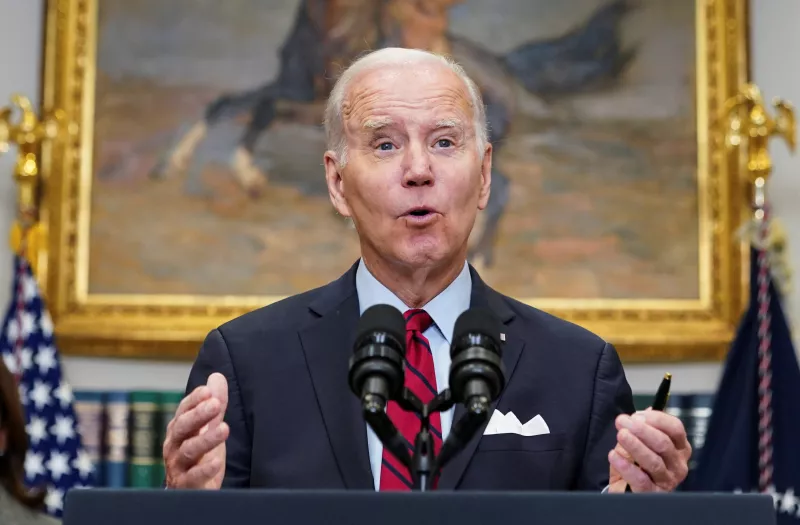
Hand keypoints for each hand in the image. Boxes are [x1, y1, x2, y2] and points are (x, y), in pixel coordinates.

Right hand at [163, 373, 228, 488]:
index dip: (194, 400)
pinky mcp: (186, 485)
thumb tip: (216, 376)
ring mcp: (178, 466)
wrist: (191, 491)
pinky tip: (217, 462)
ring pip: (188, 450)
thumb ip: (214, 405)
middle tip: (216, 404)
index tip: (208, 391)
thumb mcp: (208, 428)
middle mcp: (174, 445)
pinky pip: (192, 478)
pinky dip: (204, 470)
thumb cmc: (199, 455)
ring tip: (225, 429)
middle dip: (198, 415)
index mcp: (179, 429)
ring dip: (206, 439)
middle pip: (182, 427)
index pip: (184, 410)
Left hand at [607, 408, 691, 492]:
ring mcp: (668, 481)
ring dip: (635, 445)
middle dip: (641, 430)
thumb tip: (640, 414)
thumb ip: (641, 427)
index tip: (636, 415)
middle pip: (663, 443)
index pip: (675, 428)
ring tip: (621, 435)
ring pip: (654, 461)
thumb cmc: (635, 462)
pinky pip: (641, 480)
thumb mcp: (639, 441)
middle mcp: (678, 464)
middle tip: (623, 422)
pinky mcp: (653, 494)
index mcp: (679, 448)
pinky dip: (626, 466)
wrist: (624, 488)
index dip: (656, 419)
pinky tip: (614, 455)